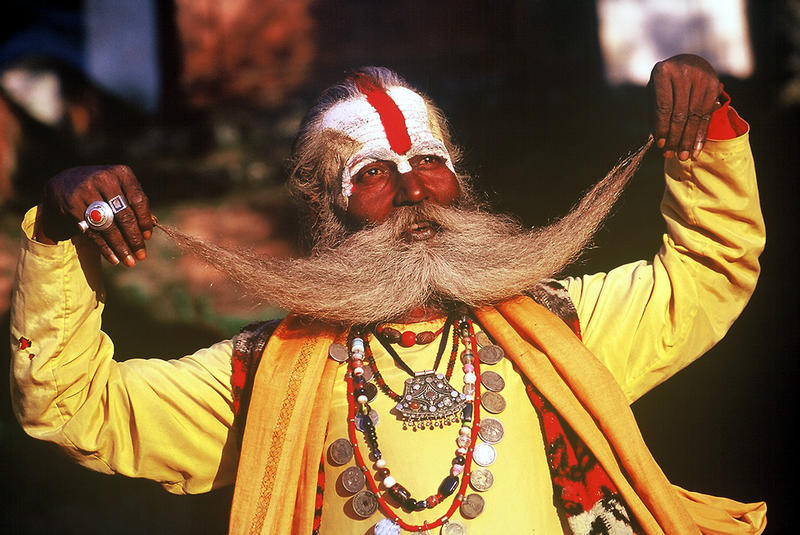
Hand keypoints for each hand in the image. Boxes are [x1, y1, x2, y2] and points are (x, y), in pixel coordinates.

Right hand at [37, 165, 152, 265]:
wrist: (64, 183)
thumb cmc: (102, 188)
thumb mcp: (119, 187)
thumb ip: (134, 203)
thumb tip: (153, 225)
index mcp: (121, 173)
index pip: (138, 200)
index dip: (144, 221)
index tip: (147, 237)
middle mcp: (104, 179)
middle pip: (124, 215)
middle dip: (134, 239)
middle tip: (141, 256)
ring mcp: (86, 192)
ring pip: (108, 226)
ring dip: (121, 247)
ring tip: (129, 262)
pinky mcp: (73, 206)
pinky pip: (93, 231)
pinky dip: (105, 247)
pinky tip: (114, 258)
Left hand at [649, 54, 722, 159]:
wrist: (689, 63)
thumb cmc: (665, 83)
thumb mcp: (654, 93)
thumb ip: (653, 114)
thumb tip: (653, 139)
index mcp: (663, 72)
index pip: (663, 106)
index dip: (662, 128)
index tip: (660, 145)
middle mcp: (683, 72)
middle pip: (680, 113)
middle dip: (675, 137)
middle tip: (670, 156)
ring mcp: (701, 77)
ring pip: (694, 116)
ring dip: (688, 139)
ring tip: (683, 157)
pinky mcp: (714, 84)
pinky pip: (706, 115)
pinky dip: (700, 134)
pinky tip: (695, 149)